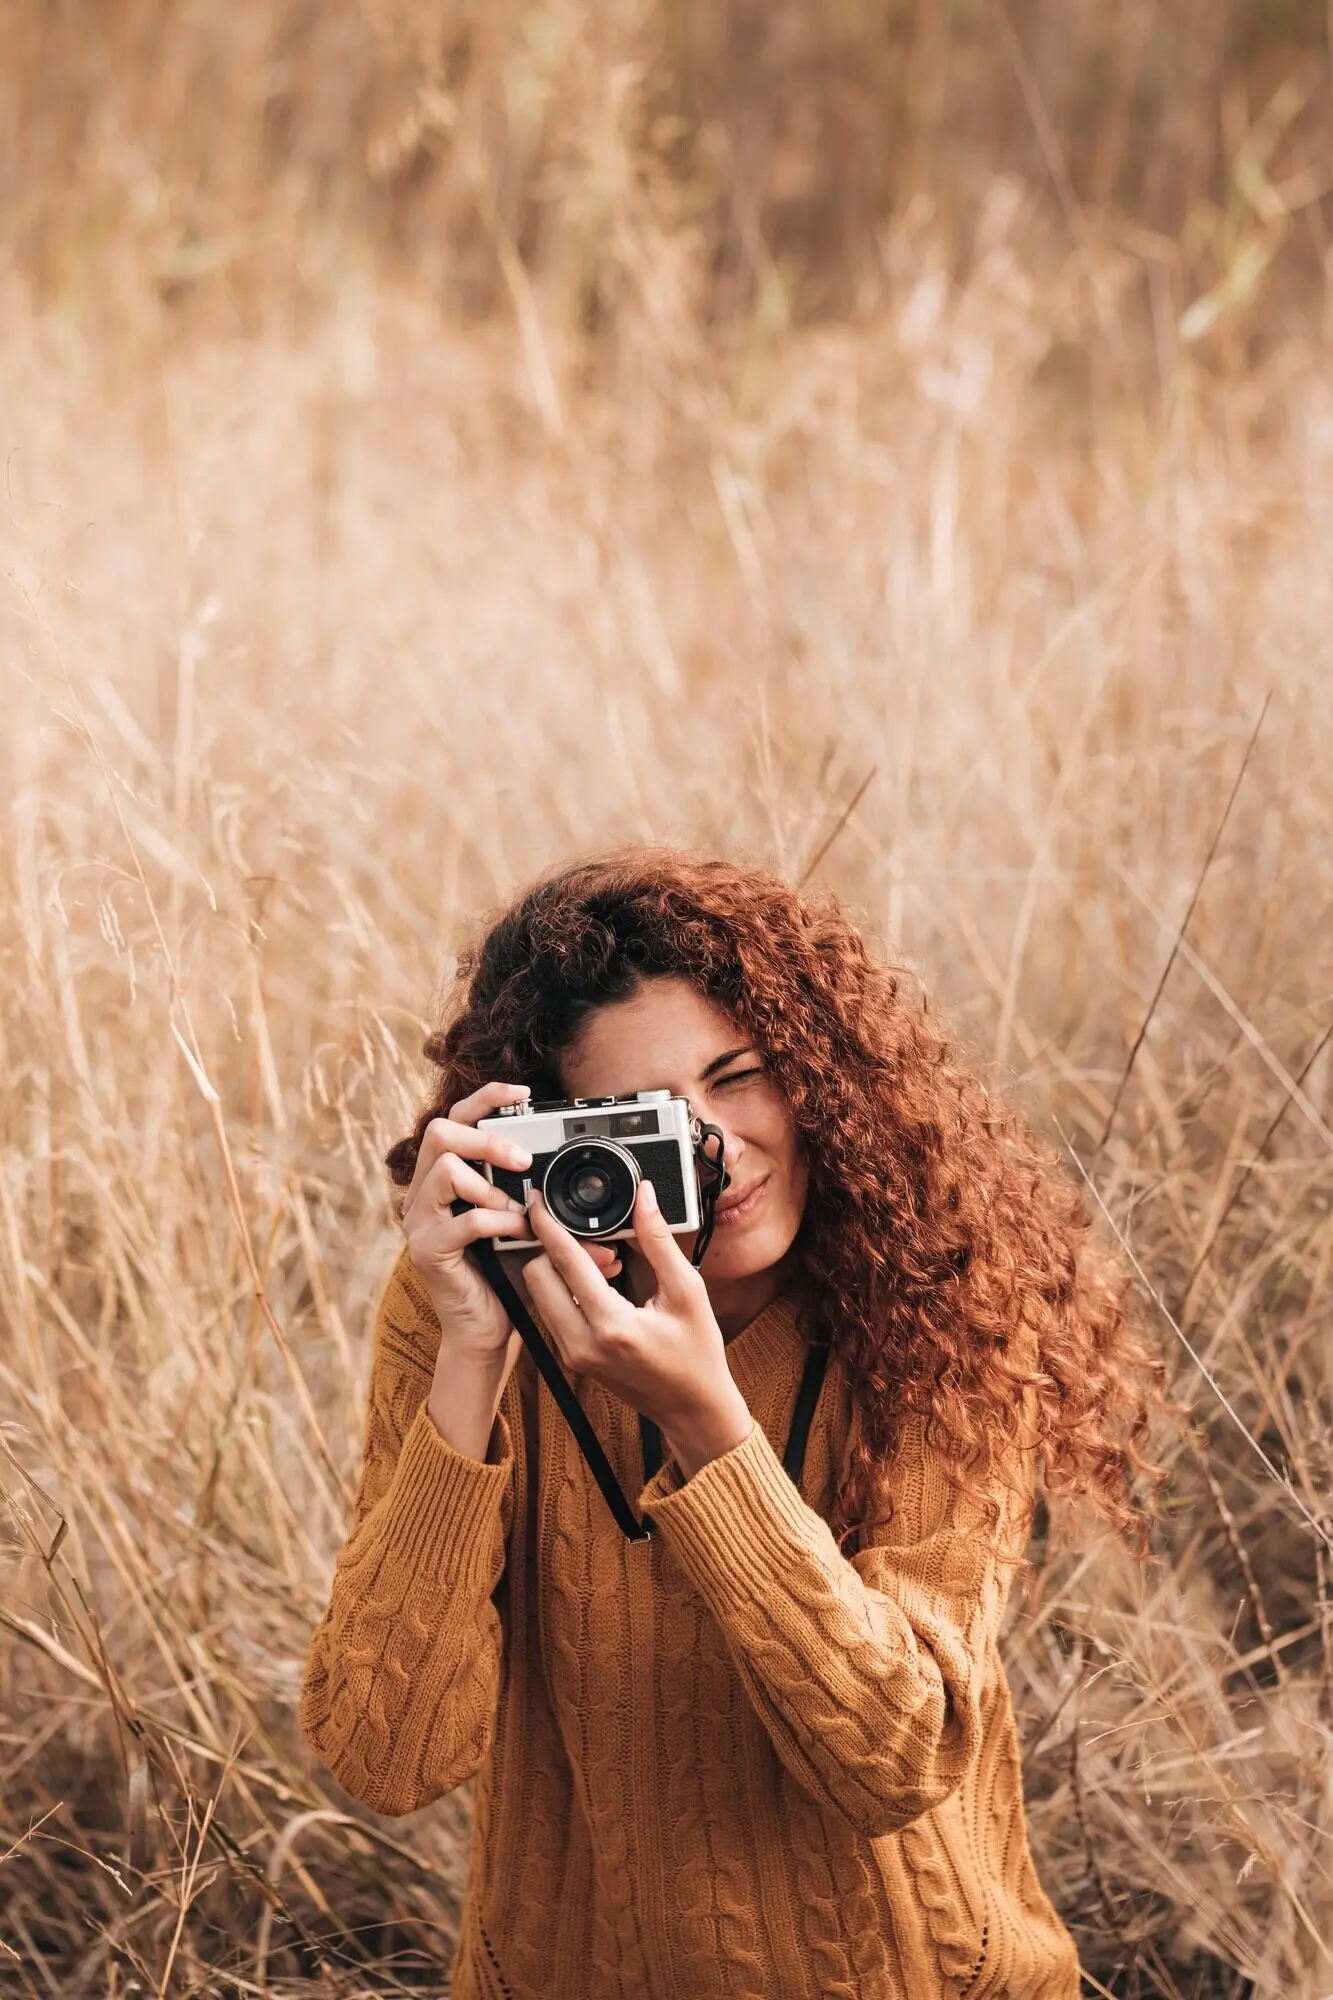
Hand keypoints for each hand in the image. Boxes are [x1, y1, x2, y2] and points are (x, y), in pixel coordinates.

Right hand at [401, 1081, 623, 1384]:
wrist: (489, 1330)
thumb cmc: (510, 1274)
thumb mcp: (536, 1227)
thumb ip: (555, 1203)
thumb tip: (611, 1191)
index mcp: (448, 1177)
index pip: (457, 1118)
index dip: (487, 1098)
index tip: (524, 1093)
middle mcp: (426, 1192)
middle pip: (439, 1132)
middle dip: (486, 1138)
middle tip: (522, 1159)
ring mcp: (421, 1221)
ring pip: (444, 1170)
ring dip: (490, 1184)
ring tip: (517, 1208)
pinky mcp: (428, 1251)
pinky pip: (460, 1221)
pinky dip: (495, 1222)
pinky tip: (514, 1231)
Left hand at [523, 1179, 753, 1479]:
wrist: (692, 1408)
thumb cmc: (697, 1352)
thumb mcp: (688, 1291)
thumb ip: (659, 1241)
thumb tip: (643, 1197)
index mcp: (612, 1325)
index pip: (565, 1261)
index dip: (548, 1224)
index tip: (538, 1200)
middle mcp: (582, 1343)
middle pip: (537, 1275)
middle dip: (556, 1248)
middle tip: (597, 1243)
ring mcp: (572, 1354)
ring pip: (540, 1293)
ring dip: (561, 1270)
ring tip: (606, 1266)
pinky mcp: (571, 1359)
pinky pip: (552, 1311)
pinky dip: (566, 1290)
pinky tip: (602, 1287)